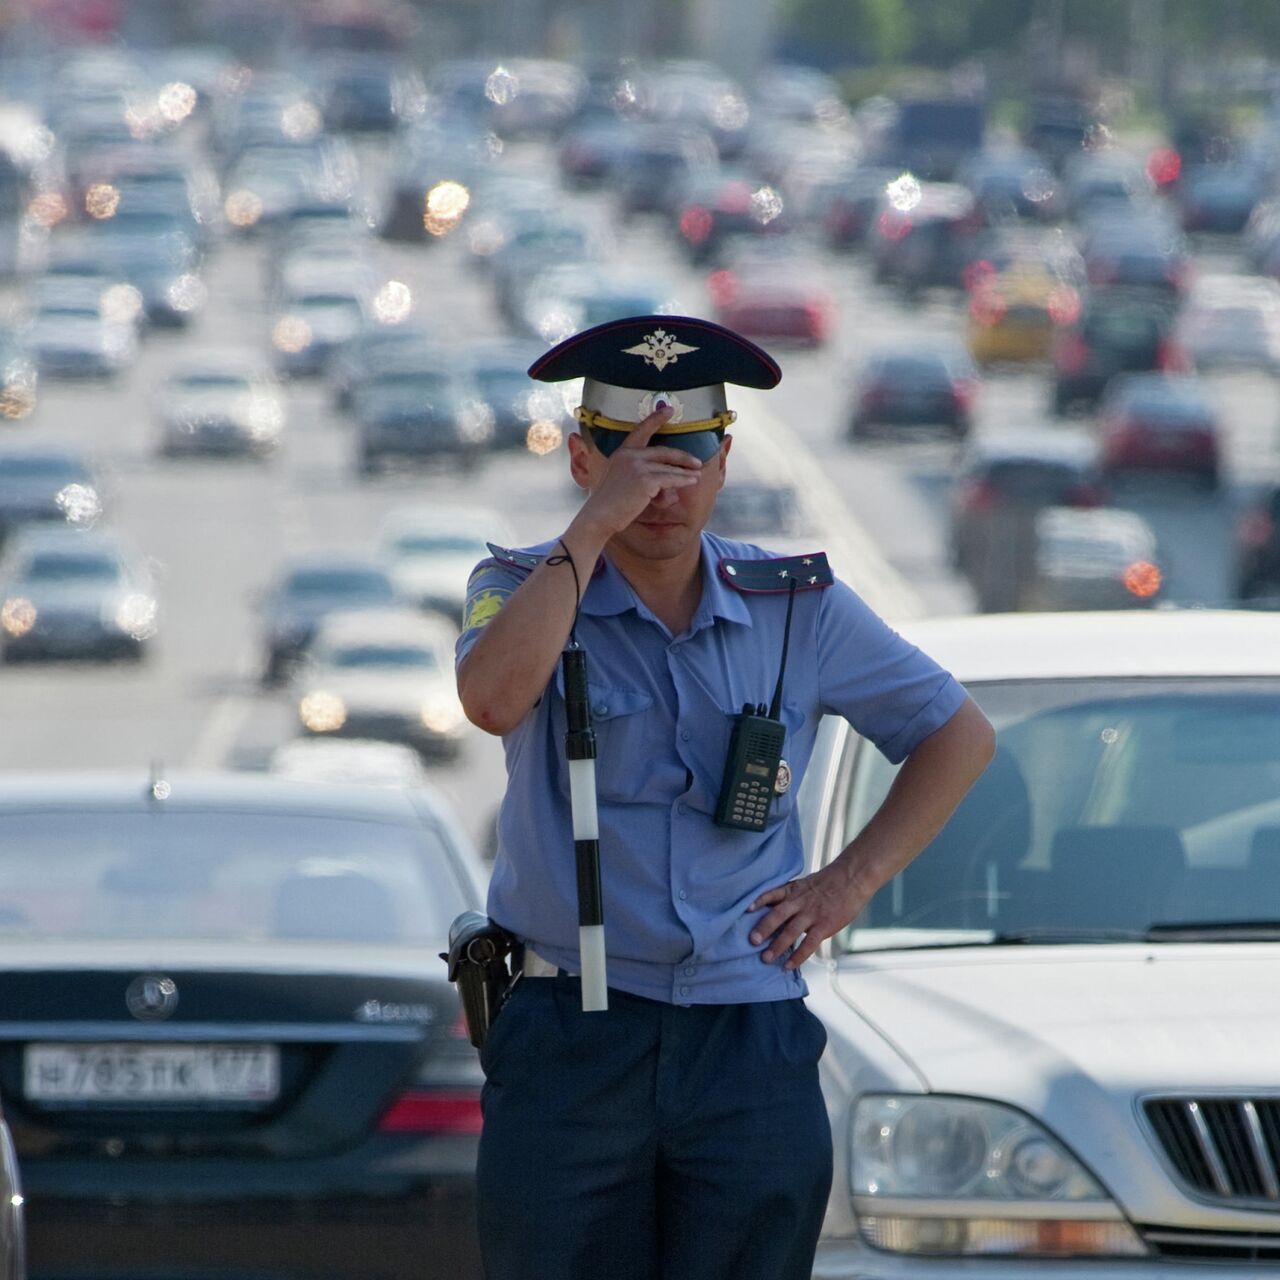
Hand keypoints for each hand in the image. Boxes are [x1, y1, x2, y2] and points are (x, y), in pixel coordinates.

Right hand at [579, 404, 702, 536]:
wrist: (600, 515)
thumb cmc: (611, 504)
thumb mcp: (622, 481)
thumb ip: (640, 475)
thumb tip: (661, 483)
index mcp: (622, 452)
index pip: (641, 431)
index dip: (656, 419)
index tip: (669, 409)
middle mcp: (630, 455)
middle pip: (663, 452)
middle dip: (682, 456)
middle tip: (696, 461)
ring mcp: (638, 466)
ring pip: (668, 468)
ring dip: (685, 472)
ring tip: (697, 475)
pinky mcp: (646, 480)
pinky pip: (670, 479)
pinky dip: (683, 480)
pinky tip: (692, 480)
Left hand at [747, 861, 870, 969]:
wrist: (853, 878)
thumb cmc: (831, 882)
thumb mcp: (807, 884)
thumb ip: (794, 896)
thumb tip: (780, 909)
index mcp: (794, 890)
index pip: (772, 894)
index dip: (759, 901)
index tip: (746, 910)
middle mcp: (800, 902)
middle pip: (778, 915)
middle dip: (763, 928)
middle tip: (752, 941)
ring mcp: (812, 914)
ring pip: (790, 931)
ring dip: (777, 946)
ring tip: (765, 958)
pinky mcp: (824, 925)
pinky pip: (808, 943)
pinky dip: (798, 956)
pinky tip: (789, 965)